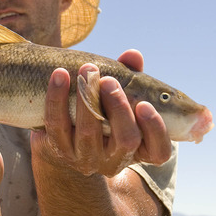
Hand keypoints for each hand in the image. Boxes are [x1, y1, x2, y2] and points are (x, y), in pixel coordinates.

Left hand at [31, 49, 171, 177]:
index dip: (156, 129)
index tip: (144, 104)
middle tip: (109, 80)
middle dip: (119, 107)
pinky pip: (56, 123)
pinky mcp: (58, 150)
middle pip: (125, 140)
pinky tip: (59, 75)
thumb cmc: (100, 112)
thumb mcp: (117, 99)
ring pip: (88, 132)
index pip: (159, 152)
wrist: (61, 141)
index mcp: (138, 150)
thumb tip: (133, 55)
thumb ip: (129, 77)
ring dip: (87, 97)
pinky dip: (57, 97)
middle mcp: (114, 160)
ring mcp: (85, 158)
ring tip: (86, 68)